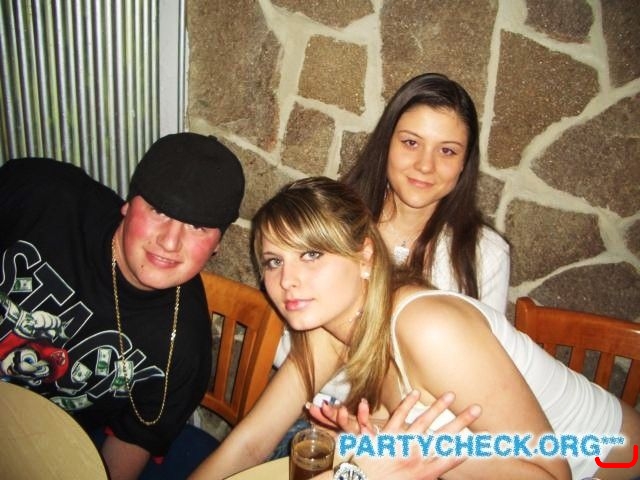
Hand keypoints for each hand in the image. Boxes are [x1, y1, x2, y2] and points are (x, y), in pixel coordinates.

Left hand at [341, 391, 480, 479]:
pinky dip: (406, 405)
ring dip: (437, 408)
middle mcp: (415, 458)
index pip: (450, 458)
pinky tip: (416, 394)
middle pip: (443, 436)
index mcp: (424, 474)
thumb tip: (442, 458)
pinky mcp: (384, 437)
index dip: (466, 447)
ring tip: (450, 395)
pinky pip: (397, 418)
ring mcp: (401, 446)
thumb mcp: (413, 479)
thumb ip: (427, 469)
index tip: (483, 439)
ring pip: (423, 422)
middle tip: (477, 409)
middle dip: (461, 422)